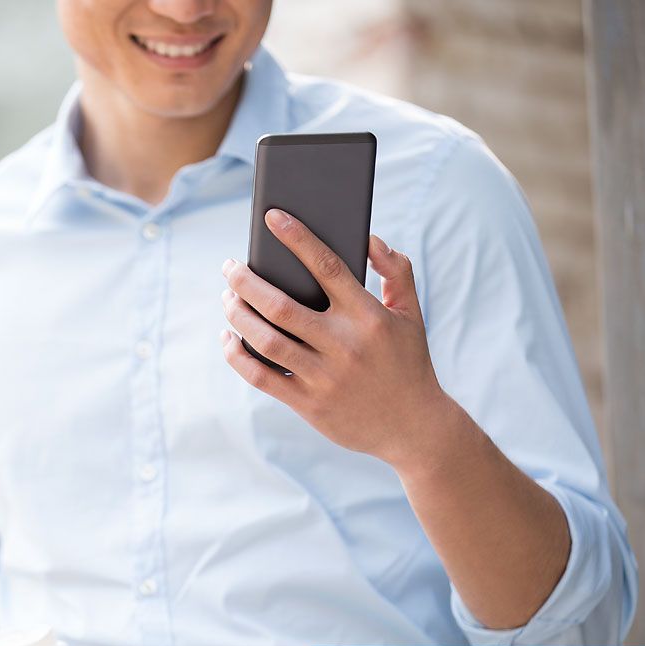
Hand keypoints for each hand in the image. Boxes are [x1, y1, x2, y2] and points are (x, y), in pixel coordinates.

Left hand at [219, 207, 454, 469]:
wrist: (415, 429)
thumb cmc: (408, 363)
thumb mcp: (411, 315)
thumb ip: (396, 272)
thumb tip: (369, 239)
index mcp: (368, 316)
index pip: (327, 266)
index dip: (297, 237)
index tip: (272, 216)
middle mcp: (344, 345)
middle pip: (280, 305)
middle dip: (246, 281)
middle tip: (229, 266)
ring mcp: (324, 376)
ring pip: (266, 340)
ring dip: (238, 314)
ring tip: (228, 298)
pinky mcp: (309, 404)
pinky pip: (262, 376)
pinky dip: (238, 355)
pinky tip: (229, 338)